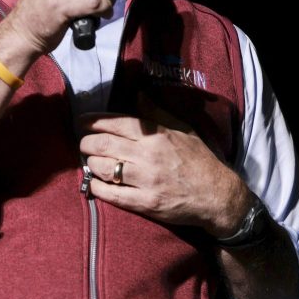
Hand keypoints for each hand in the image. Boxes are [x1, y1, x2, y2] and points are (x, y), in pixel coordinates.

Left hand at [78, 96, 250, 236]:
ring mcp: (146, 181)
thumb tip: (138, 95)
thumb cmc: (199, 160)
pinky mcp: (145, 203)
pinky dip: (97, 187)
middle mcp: (148, 155)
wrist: (216, 195)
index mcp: (156, 135)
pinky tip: (94, 183)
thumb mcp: (183, 129)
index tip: (82, 122)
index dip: (93, 122)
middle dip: (86, 142)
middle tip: (83, 143)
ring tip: (89, 161)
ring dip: (91, 163)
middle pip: (104, 144)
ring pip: (104, 168)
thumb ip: (157, 113)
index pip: (116, 123)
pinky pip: (112, 194)